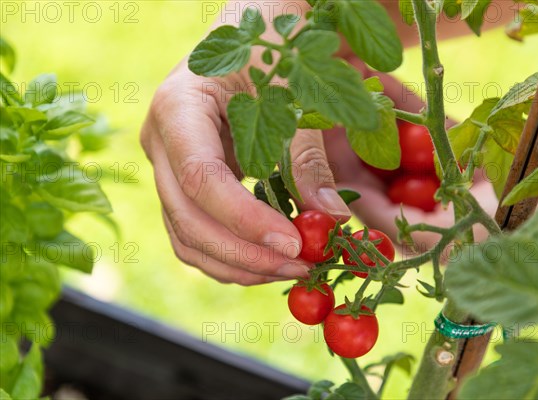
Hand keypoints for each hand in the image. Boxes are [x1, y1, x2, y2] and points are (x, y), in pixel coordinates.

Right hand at [140, 61, 350, 284]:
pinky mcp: (186, 185)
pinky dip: (232, 255)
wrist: (250, 31)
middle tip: (301, 264)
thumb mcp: (291, 91)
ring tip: (292, 267)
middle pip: (188, 218)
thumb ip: (307, 155)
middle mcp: (162, 142)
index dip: (244, 220)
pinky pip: (197, 233)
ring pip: (187, 237)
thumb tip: (331, 217)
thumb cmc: (270, 49)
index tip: (293, 244)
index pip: (201, 178)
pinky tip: (271, 258)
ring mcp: (169, 167)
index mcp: (178, 107)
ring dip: (238, 264)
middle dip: (245, 253)